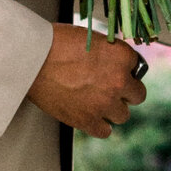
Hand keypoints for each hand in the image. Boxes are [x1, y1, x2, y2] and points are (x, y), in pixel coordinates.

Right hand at [27, 22, 146, 136]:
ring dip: (112, 109)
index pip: (138, 67)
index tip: (115, 70)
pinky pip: (105, 131)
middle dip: (125, 92)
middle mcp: (118, 81)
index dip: (125, 69)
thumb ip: (110, 53)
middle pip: (137, 95)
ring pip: (123, 115)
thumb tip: (116, 64)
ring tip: (96, 101)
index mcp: (122, 56)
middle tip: (110, 88)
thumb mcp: (92, 38)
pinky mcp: (87, 120)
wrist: (32, 58)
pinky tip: (91, 116)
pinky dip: (99, 125)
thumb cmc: (56, 42)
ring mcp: (104, 103)